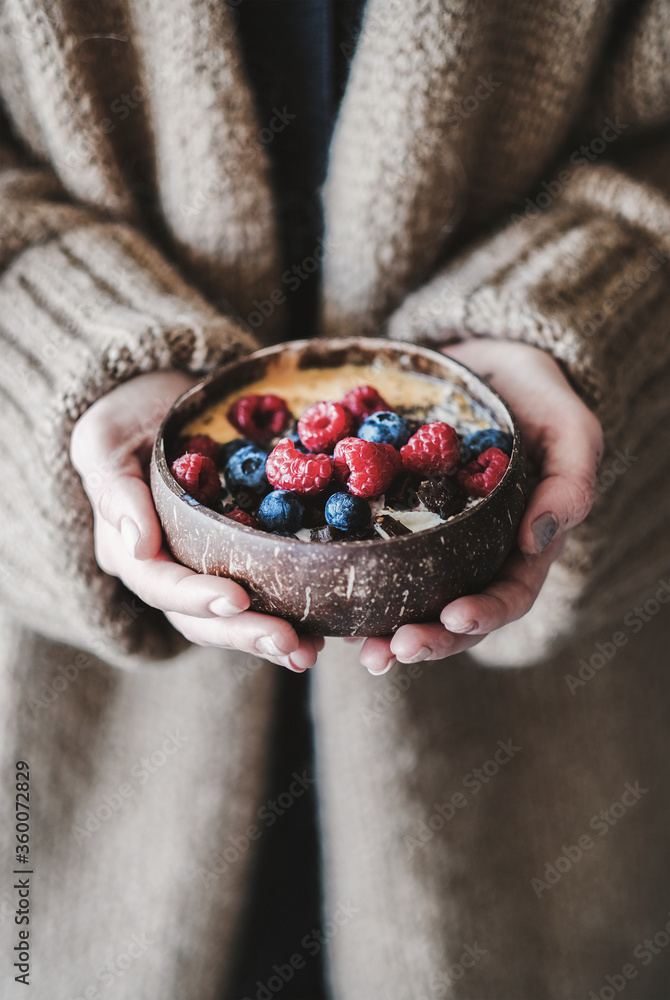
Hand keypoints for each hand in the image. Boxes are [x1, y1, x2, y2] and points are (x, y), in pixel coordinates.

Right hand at [70, 371, 322, 671]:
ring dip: (268, 637)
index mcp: (129, 548)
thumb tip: (137, 545)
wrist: (164, 400)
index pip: (158, 583)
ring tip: (308, 652)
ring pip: (231, 618)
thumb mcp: (106, 437)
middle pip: (199, 617)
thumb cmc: (130, 414)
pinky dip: (289, 613)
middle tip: (287, 643)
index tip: (236, 599)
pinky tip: (323, 631)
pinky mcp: (239, 558)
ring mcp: (203, 568)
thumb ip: (115, 489)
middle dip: (242, 633)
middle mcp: (167, 569)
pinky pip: (262, 593)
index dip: (195, 596)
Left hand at [356, 340, 602, 673]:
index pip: (508, 596)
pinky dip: (353, 579)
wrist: (482, 363)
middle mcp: (473, 554)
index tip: (454, 617)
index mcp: (519, 546)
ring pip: (409, 597)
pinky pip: (371, 555)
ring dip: (384, 628)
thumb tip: (537, 540)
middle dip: (425, 639)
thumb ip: (570, 482)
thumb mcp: (569, 430)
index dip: (483, 615)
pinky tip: (327, 595)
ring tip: (355, 644)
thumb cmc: (535, 398)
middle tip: (388, 652)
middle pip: (453, 614)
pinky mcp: (391, 519)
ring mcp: (430, 541)